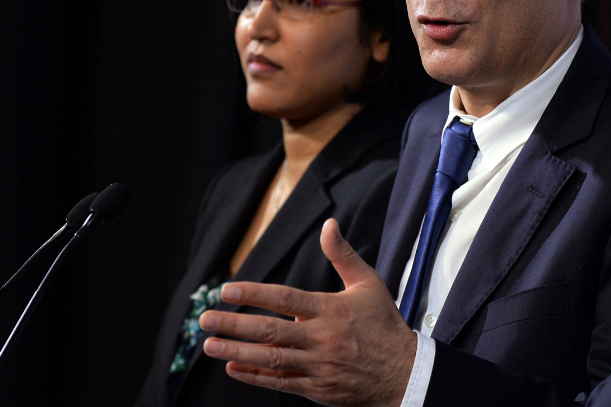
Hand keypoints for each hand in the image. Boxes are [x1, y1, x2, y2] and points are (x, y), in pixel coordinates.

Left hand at [199, 218, 416, 406]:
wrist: (404, 372)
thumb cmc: (384, 323)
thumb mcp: (368, 283)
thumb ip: (343, 255)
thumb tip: (328, 225)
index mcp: (332, 310)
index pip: (285, 299)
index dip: (254, 294)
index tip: (227, 290)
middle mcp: (322, 339)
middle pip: (270, 332)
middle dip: (234, 325)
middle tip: (205, 319)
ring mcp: (318, 366)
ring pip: (271, 359)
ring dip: (237, 351)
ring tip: (209, 344)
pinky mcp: (317, 388)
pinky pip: (281, 382)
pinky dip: (255, 377)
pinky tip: (233, 368)